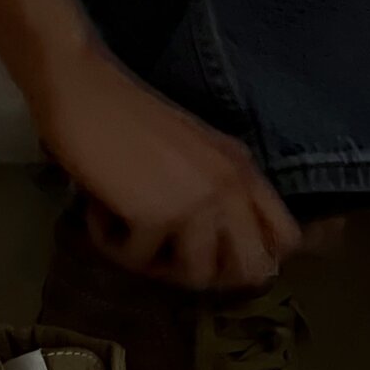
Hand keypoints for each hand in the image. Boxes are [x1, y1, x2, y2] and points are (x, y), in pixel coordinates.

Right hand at [31, 41, 301, 290]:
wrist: (84, 92)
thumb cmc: (124, 117)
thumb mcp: (192, 153)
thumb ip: (212, 190)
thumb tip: (213, 250)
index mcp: (244, 170)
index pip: (285, 238)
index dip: (252, 258)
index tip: (213, 255)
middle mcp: (231, 187)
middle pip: (253, 270)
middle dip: (209, 274)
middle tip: (169, 256)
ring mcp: (199, 202)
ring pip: (195, 276)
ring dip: (156, 264)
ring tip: (127, 231)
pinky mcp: (158, 216)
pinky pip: (139, 261)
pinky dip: (111, 244)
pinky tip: (97, 213)